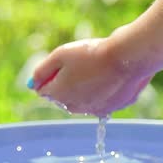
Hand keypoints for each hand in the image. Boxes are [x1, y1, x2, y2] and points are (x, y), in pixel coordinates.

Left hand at [30, 29, 153, 115]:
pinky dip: (104, 90)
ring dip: (85, 86)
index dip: (51, 74)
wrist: (129, 58)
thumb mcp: (60, 55)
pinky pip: (102, 99)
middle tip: (82, 62)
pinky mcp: (113, 108)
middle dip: (67, 82)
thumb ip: (42, 71)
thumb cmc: (92, 53)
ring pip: (83, 99)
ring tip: (98, 67)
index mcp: (58, 95)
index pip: (44, 89)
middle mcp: (74, 108)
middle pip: (63, 96)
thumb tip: (33, 84)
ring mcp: (94, 110)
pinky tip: (111, 76)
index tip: (63, 62)